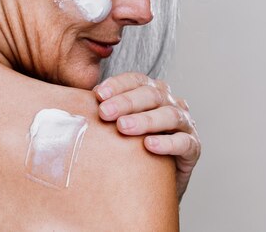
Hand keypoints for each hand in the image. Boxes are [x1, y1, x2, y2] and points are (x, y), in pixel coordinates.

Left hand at [93, 72, 200, 202]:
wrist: (152, 186)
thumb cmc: (131, 150)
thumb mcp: (116, 129)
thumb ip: (104, 114)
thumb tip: (72, 106)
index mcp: (152, 92)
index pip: (136, 80)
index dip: (117, 85)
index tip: (97, 94)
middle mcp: (170, 103)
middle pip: (151, 94)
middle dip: (126, 102)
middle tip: (105, 113)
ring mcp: (184, 124)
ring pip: (169, 114)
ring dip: (145, 120)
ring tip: (123, 127)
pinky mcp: (193, 148)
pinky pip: (183, 142)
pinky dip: (167, 143)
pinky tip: (149, 146)